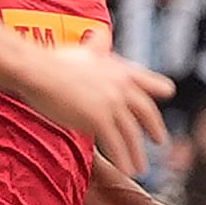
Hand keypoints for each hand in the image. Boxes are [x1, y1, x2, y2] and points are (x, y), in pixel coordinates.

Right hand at [17, 38, 172, 177]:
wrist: (37, 70)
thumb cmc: (53, 60)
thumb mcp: (83, 49)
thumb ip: (97, 45)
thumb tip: (101, 34)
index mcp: (119, 69)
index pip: (147, 80)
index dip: (159, 88)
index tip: (168, 94)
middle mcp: (121, 86)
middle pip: (147, 111)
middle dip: (155, 128)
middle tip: (160, 141)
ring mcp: (112, 103)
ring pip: (132, 134)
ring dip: (138, 154)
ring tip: (140, 168)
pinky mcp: (100, 119)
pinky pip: (117, 145)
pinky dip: (124, 160)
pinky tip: (126, 170)